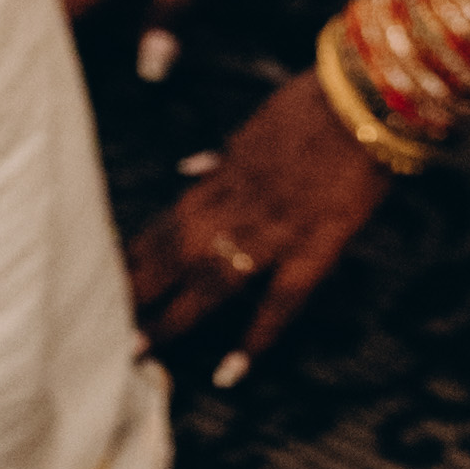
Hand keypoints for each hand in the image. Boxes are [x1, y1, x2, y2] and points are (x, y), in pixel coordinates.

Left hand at [128, 67, 389, 361]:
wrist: (369, 96)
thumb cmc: (316, 101)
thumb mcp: (258, 122)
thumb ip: (224, 154)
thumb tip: (191, 168)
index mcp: (226, 173)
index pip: (168, 220)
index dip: (135, 252)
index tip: (103, 278)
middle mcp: (240, 203)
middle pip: (178, 252)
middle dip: (138, 289)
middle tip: (99, 327)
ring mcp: (276, 228)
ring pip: (214, 278)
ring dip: (174, 315)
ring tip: (138, 351)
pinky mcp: (316, 245)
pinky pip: (282, 299)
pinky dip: (256, 336)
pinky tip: (230, 371)